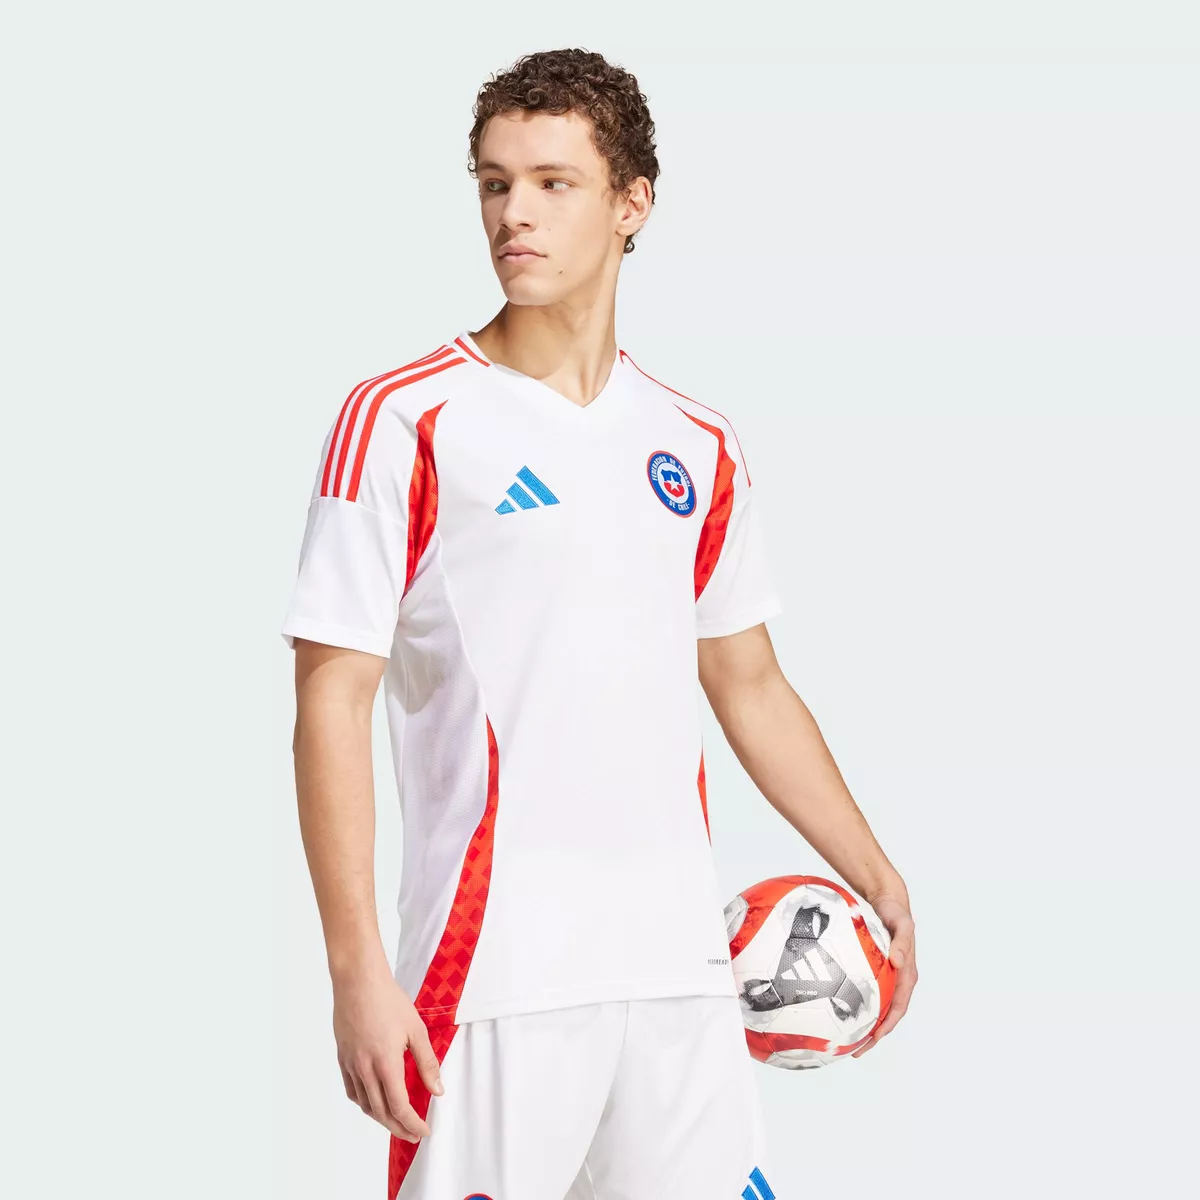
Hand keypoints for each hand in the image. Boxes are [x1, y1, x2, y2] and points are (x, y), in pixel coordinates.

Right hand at [332, 963, 443, 1140]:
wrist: (358, 981)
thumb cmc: (389, 1001)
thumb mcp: (416, 1030)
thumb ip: (427, 1063)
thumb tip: (437, 1091)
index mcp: (386, 1064)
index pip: (399, 1107)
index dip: (412, 1124)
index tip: (424, 1132)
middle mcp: (365, 1069)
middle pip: (381, 1112)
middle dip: (399, 1128)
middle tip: (413, 1135)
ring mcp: (351, 1065)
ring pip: (365, 1104)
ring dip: (382, 1118)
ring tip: (396, 1122)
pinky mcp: (343, 1058)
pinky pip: (352, 1090)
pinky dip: (364, 1103)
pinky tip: (373, 1102)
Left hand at [852, 888, 916, 1057]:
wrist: (887, 900)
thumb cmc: (896, 912)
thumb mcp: (903, 924)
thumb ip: (902, 941)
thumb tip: (897, 961)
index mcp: (906, 974)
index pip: (899, 1007)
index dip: (888, 1025)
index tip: (875, 1038)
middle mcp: (896, 979)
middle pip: (886, 1014)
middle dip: (873, 1035)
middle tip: (856, 1051)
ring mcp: (884, 975)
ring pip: (874, 1005)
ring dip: (863, 1023)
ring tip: (843, 1039)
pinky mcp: (871, 969)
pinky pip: (862, 989)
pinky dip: (852, 1002)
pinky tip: (833, 1006)